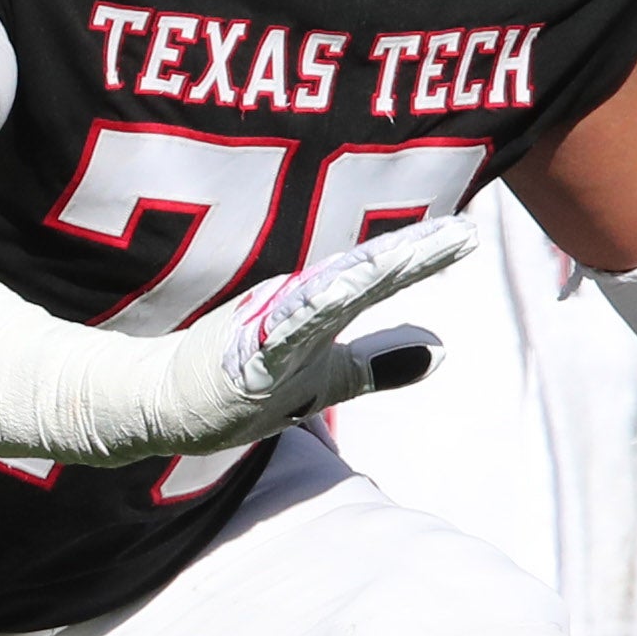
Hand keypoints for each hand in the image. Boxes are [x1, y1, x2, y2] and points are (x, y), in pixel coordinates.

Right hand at [172, 214, 477, 447]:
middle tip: (464, 231)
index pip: (383, 278)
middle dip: (414, 253)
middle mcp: (301, 305)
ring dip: (372, 272)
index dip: (426, 257)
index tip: (470, 233)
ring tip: (413, 254)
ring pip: (330, 291)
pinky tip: (343, 291)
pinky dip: (313, 308)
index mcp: (322, 308)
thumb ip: (378, 365)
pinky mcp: (248, 352)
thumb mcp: (326, 380)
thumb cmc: (246, 386)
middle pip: (366, 274)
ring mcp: (273, 325)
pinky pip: (286, 328)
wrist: (166, 404)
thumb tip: (440, 351)